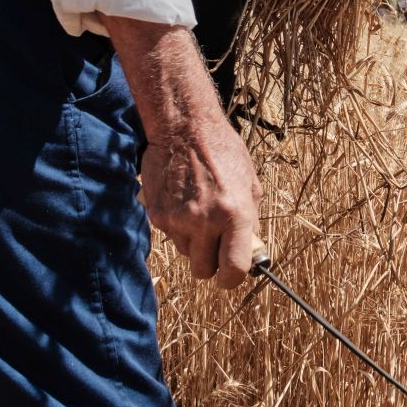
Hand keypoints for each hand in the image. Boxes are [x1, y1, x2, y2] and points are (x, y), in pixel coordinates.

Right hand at [139, 122, 261, 288]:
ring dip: (193, 242)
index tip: (231, 275)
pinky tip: (183, 201)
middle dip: (210, 263)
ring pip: (185, 253)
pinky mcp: (156, 215)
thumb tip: (250, 250)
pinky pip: (170, 235)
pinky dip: (177, 226)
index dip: (233, 278)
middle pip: (203, 271)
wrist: (184, 128)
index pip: (234, 269)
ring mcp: (177, 220)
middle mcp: (204, 221)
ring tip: (198, 211)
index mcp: (234, 214)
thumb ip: (250, 221)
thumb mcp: (250, 184)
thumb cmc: (223, 152)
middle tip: (214, 245)